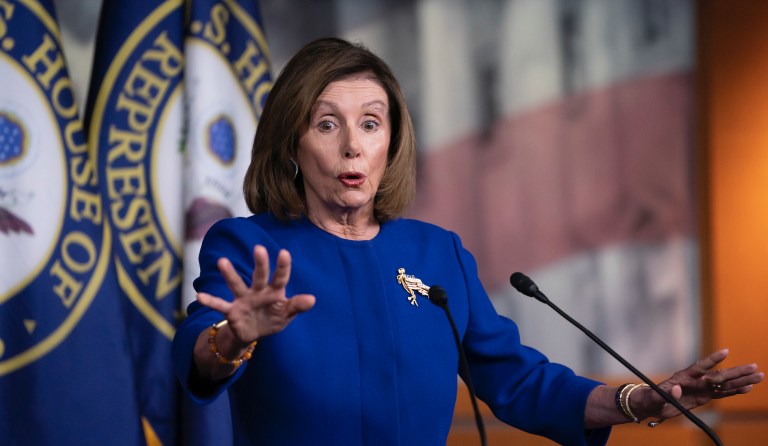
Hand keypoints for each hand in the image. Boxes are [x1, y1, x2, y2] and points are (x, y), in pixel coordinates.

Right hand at [197, 245, 315, 344]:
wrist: (253, 333)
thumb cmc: (272, 318)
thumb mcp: (286, 315)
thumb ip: (297, 306)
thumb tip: (312, 299)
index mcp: (274, 291)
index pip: (280, 277)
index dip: (283, 266)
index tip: (284, 253)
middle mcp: (258, 291)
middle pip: (259, 276)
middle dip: (260, 264)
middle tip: (259, 248)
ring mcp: (243, 299)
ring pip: (236, 285)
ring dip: (230, 274)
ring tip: (222, 262)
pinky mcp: (231, 310)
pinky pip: (219, 305)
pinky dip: (210, 301)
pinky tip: (199, 296)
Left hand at [634, 349, 763, 421]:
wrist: (651, 404)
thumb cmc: (650, 399)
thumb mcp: (653, 398)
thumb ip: (665, 394)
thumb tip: (677, 389)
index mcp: (683, 377)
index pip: (700, 366)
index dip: (712, 359)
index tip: (726, 351)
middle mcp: (696, 381)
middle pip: (719, 375)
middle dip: (737, 371)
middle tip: (754, 366)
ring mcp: (701, 388)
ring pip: (725, 384)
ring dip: (742, 380)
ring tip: (759, 376)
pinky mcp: (703, 397)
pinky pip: (722, 393)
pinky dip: (735, 391)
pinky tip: (748, 388)